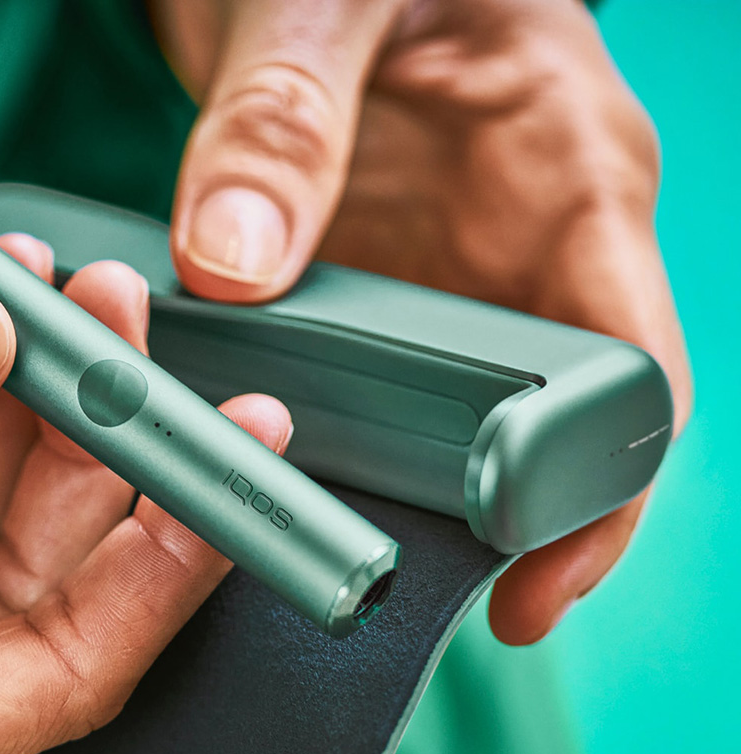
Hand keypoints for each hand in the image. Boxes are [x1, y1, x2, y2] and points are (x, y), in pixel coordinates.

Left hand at [154, 0, 692, 642]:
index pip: (626, 376)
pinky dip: (334, 438)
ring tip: (323, 547)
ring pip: (453, 424)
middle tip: (396, 588)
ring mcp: (453, 277)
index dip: (597, 498)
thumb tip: (234, 267)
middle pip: (543, 432)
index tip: (532, 582)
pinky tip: (281, 468)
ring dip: (399, 495)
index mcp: (571, 177)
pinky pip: (374, 389)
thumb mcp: (319, 2)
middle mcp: (529, 248)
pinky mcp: (382, 288)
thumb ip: (282, 121)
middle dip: (489, 528)